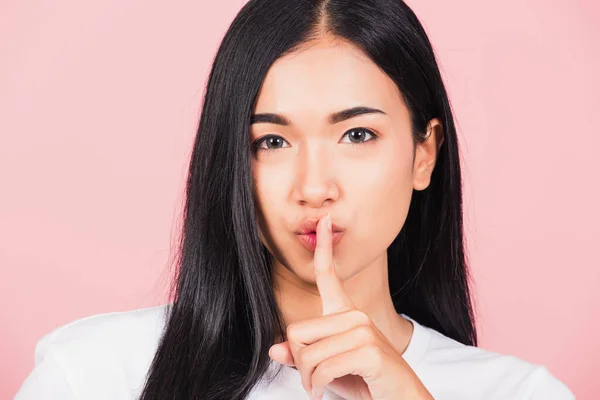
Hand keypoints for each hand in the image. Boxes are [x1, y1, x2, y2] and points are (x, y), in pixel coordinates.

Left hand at [268, 214, 432, 399]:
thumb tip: (274, 348)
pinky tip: (324, 390)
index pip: (329, 275)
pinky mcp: (368, 351)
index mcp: (346, 313)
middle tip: (312, 379)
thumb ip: (302, 356)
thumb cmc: (364, 381)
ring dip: (308, 379)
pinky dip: (317, 386)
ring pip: (307, 354)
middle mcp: (355, 316)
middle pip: (297, 332)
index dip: (323, 249)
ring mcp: (363, 331)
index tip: (323, 221)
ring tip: (320, 387)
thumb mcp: (327, 367)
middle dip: (298, 363)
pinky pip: (322, 368)